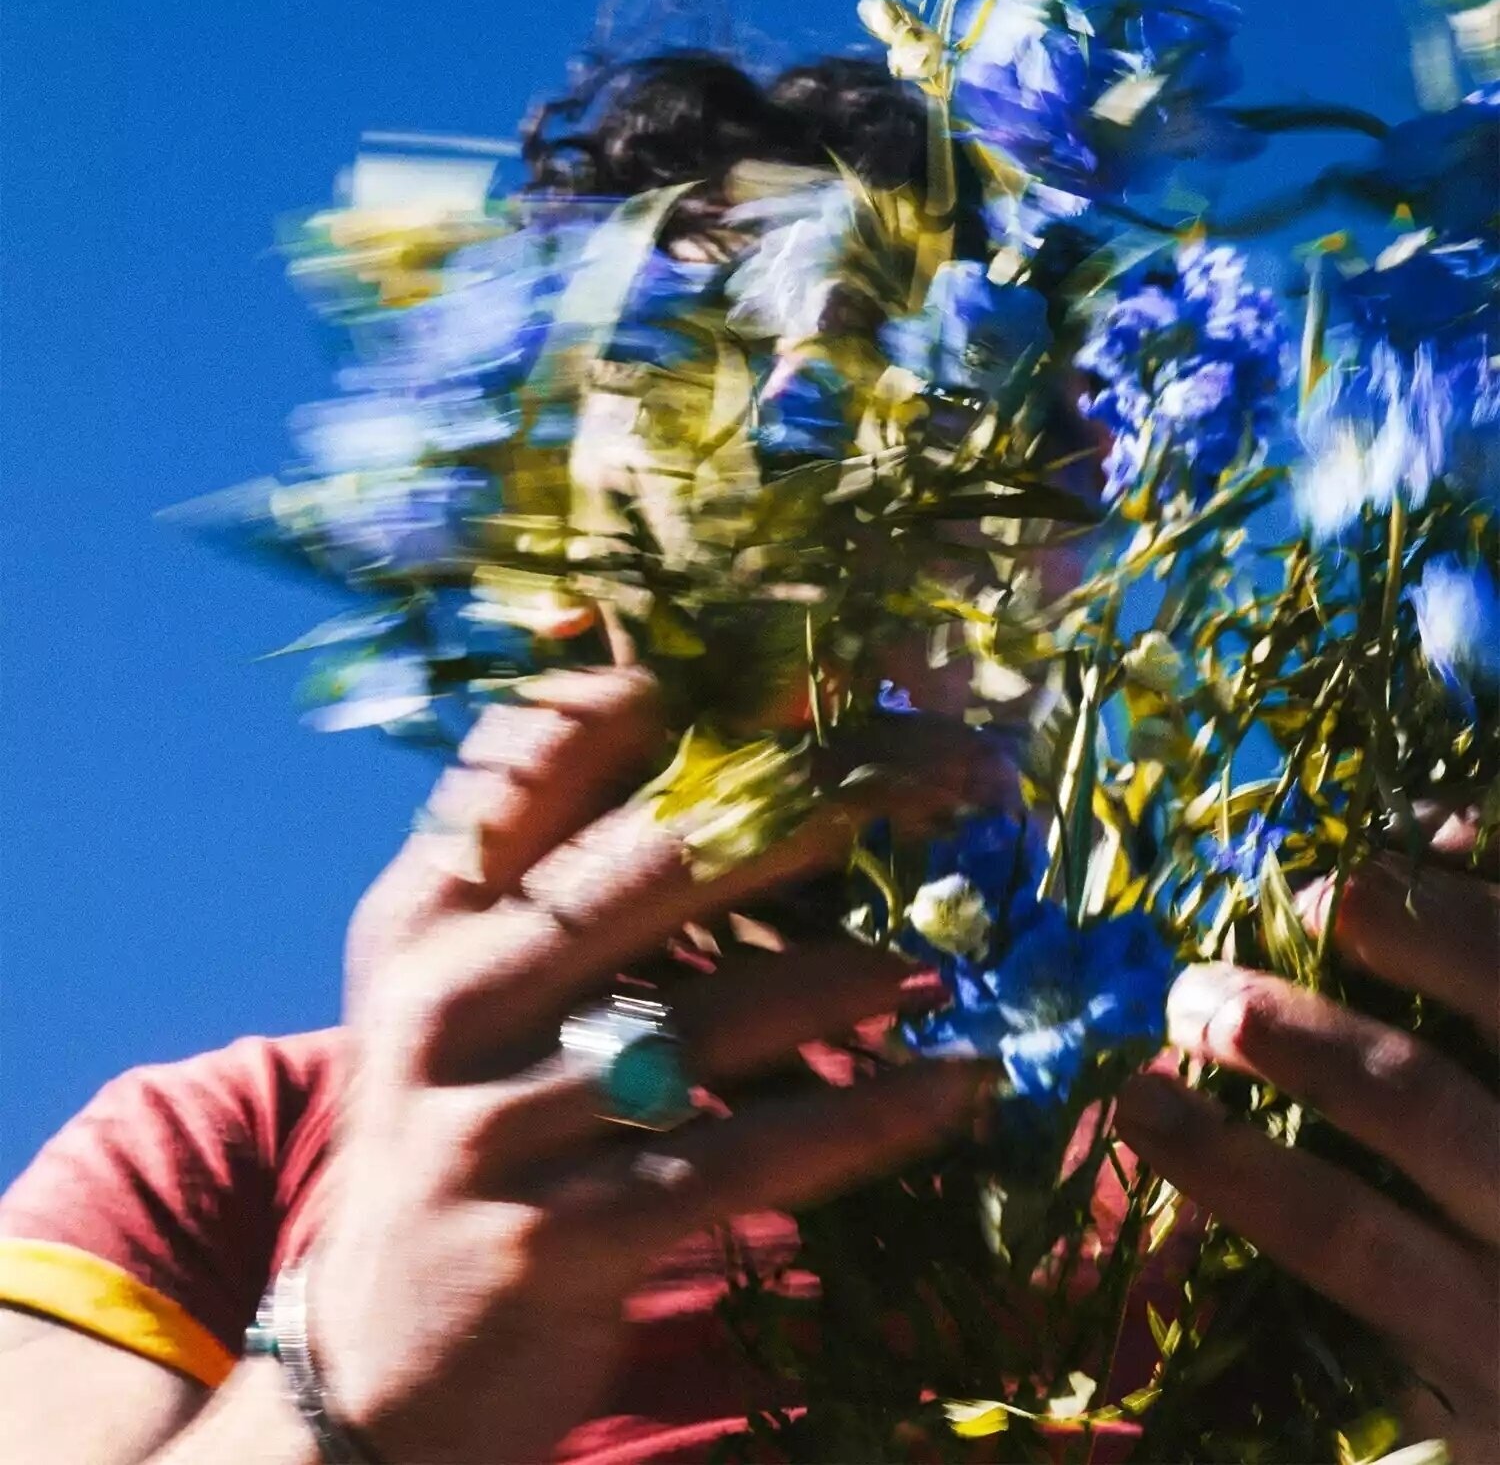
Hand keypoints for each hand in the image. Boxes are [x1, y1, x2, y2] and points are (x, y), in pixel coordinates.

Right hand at [310, 667, 993, 1464]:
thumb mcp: (468, 986)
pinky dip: (864, 1119)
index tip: (819, 688)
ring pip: (715, 1012)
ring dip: (855, 975)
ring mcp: (496, 1119)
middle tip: (947, 781)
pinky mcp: (558, 1238)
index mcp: (426, 907)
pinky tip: (952, 1090)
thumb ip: (560, 873)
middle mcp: (448, 993)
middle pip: (657, 857)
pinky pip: (743, 1155)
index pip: (546, 745)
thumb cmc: (468, 1128)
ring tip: (942, 957)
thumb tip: (719, 747)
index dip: (691, 696)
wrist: (385, 1357)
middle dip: (820, 806)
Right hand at [1115, 824, 1499, 1457]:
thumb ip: (1363, 1311)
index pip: (1344, 1237)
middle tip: (1197, 996)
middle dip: (1290, 1033)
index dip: (1226, 1163)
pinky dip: (1490, 883)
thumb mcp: (1465, 1409)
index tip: (1137, 1097)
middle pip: (1417, 1099)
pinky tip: (1442, 841)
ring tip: (1326, 895)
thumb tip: (1192, 1231)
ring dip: (1403, 924)